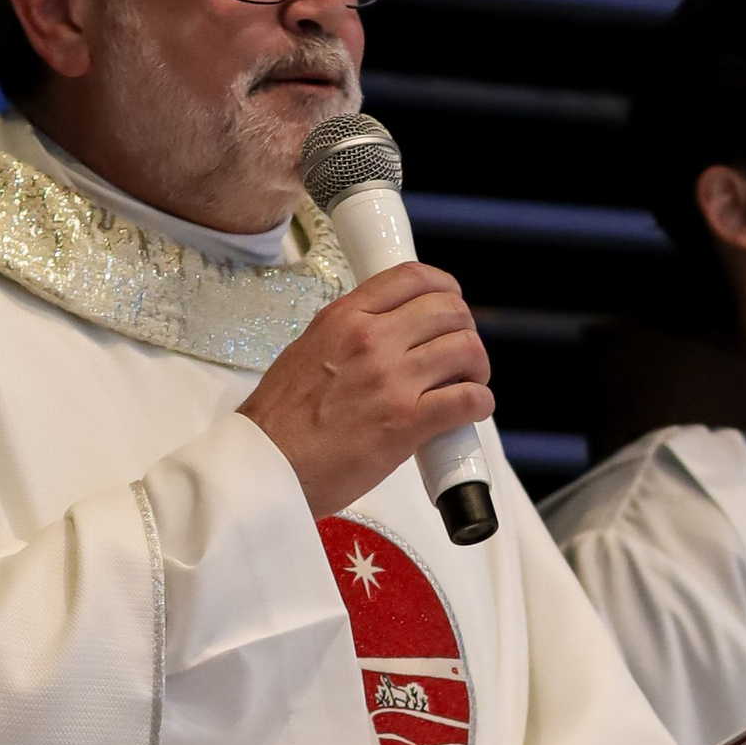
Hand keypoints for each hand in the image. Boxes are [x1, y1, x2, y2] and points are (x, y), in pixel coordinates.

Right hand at [239, 265, 492, 517]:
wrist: (266, 467)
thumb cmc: (280, 420)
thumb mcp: (306, 351)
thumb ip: (348, 335)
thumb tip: (387, 333)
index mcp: (344, 319)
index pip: (413, 277)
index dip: (445, 288)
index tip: (449, 304)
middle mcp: (370, 340)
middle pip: (449, 309)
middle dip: (464, 329)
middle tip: (459, 353)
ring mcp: (391, 380)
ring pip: (467, 349)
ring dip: (477, 367)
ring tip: (467, 382)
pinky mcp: (406, 422)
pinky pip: (468, 399)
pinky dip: (479, 404)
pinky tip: (469, 410)